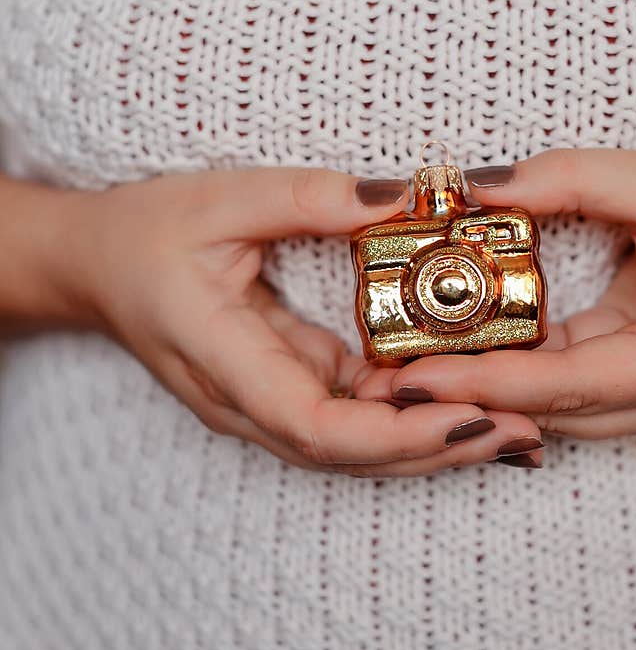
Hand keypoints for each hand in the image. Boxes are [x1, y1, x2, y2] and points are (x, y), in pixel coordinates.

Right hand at [64, 167, 540, 474]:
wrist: (99, 267)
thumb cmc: (148, 233)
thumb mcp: (223, 198)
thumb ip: (309, 198)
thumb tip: (401, 198)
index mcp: (222, 355)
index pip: (313, 423)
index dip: (393, 432)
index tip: (468, 417)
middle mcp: (244, 401)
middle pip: (349, 452)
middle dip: (437, 448)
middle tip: (523, 433)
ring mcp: (263, 403)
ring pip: (355, 446)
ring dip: (432, 442)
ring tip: (514, 429)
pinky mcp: (283, 389)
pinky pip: (351, 417)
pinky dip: (408, 416)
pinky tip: (465, 403)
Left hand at [354, 147, 635, 438]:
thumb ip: (565, 180)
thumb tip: (471, 190)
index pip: (564, 384)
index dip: (484, 383)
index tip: (412, 378)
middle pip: (550, 412)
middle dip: (468, 398)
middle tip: (385, 383)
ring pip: (555, 414)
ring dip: (487, 395)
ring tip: (406, 377)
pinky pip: (570, 397)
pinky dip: (519, 381)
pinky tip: (462, 364)